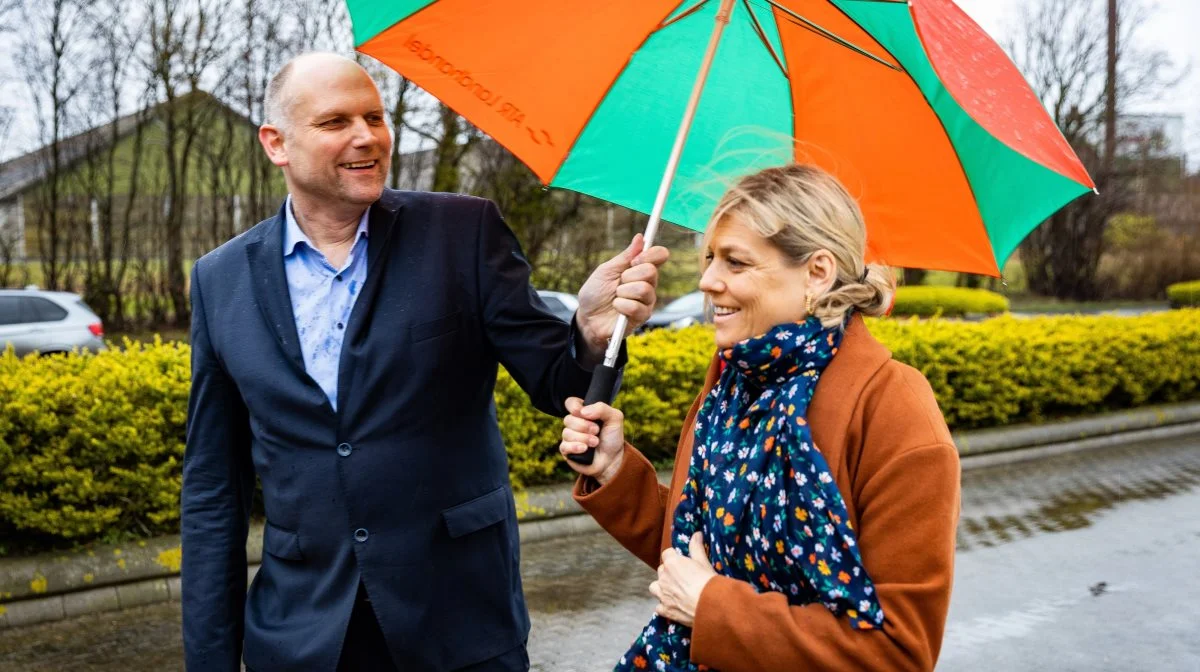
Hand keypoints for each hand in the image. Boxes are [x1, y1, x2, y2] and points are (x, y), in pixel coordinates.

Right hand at [559, 397, 625, 484]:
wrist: (613, 460)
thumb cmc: (612, 438)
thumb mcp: (615, 419)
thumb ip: (602, 408)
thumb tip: (583, 412)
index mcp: (584, 413)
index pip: (570, 403)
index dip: (574, 407)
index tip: (583, 413)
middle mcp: (574, 424)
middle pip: (568, 419)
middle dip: (584, 426)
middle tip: (597, 431)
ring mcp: (569, 437)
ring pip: (567, 433)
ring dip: (584, 438)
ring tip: (595, 443)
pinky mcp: (567, 451)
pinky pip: (564, 446)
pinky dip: (576, 447)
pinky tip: (585, 449)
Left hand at [576, 234, 669, 355]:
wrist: (587, 317)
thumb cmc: (596, 293)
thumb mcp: (606, 270)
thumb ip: (625, 256)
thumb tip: (640, 238)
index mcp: (640, 269)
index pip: (659, 255)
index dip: (650, 254)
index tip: (634, 260)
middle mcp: (648, 283)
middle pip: (651, 271)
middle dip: (629, 275)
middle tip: (619, 282)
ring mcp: (647, 301)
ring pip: (644, 289)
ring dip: (623, 292)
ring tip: (615, 297)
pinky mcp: (642, 317)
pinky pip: (636, 307)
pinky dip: (621, 306)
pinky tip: (617, 308)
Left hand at [649, 533, 716, 626]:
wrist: (710, 605)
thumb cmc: (708, 582)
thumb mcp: (703, 561)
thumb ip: (696, 547)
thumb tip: (696, 534)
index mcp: (672, 563)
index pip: (667, 554)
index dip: (674, 557)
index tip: (682, 562)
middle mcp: (663, 577)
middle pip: (661, 570)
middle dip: (669, 573)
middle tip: (682, 578)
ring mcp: (662, 594)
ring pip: (654, 587)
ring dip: (661, 588)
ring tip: (673, 591)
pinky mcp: (664, 610)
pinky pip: (659, 606)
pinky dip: (664, 606)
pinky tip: (674, 606)